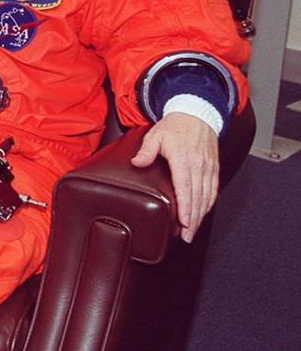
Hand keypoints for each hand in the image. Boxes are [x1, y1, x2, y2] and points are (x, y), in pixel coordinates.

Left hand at [130, 112, 218, 243]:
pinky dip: (208, 204)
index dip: (185, 207)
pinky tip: (202, 215)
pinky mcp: (214, 168)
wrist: (197, 113)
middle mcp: (199, 164)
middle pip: (197, 197)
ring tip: (192, 231)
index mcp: (183, 158)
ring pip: (207, 196)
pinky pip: (213, 190)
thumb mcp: (155, 134)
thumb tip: (137, 163)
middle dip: (193, 219)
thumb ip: (146, 150)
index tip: (183, 222)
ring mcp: (208, 167)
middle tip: (186, 236)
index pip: (185, 187)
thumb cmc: (175, 126)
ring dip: (201, 215)